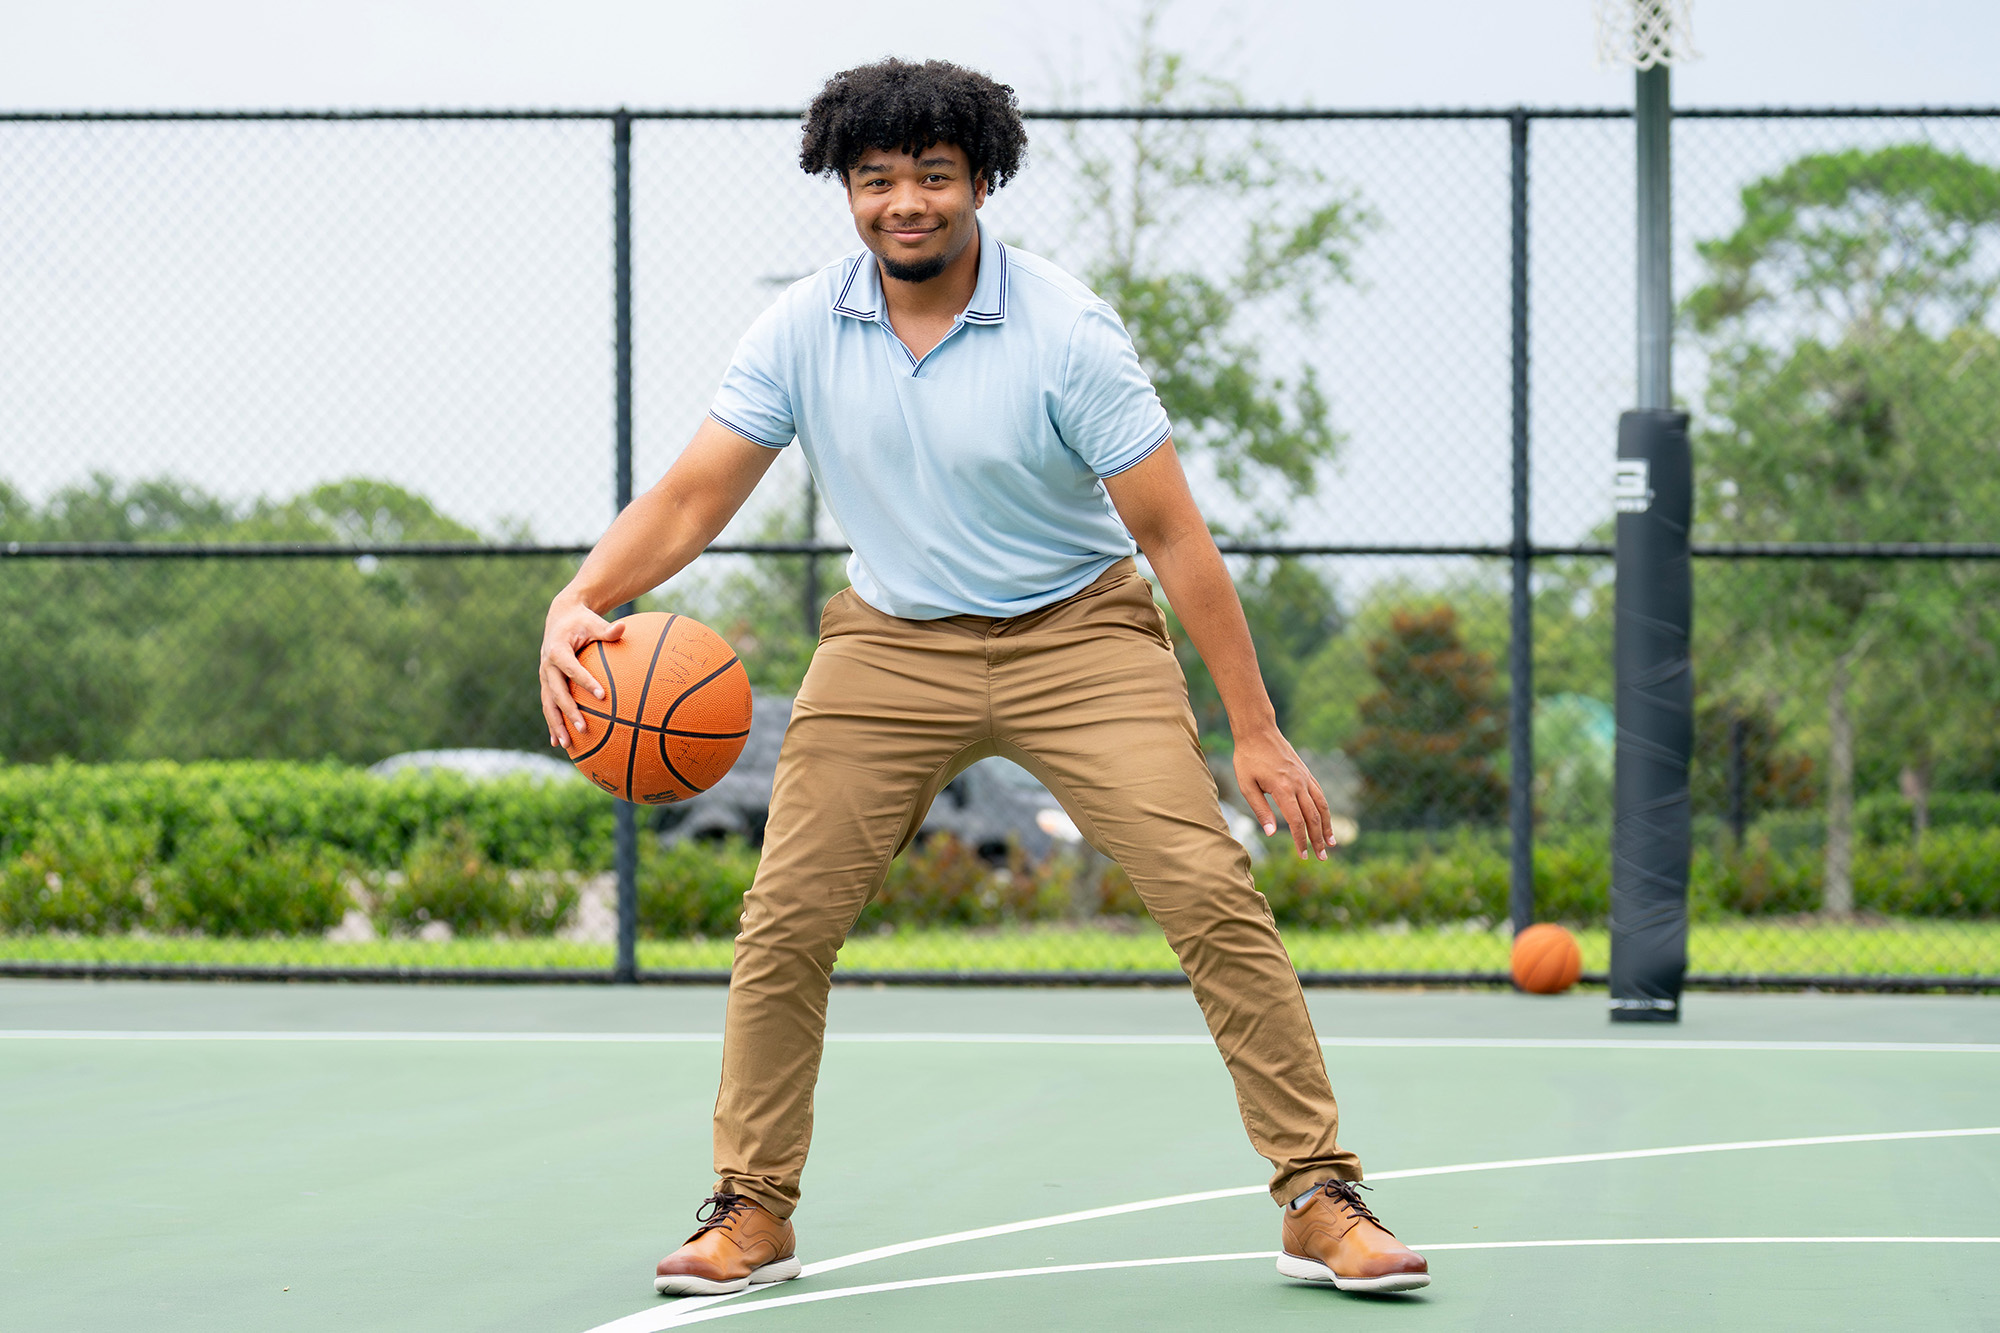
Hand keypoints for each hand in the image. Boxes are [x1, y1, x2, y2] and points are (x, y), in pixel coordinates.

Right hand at [539, 591, 624, 748]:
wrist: (561, 618)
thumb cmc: (582, 622)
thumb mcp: (594, 622)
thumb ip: (608, 630)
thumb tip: (623, 626)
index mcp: (558, 650)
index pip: (572, 669)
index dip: (586, 682)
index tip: (602, 696)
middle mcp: (547, 666)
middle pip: (557, 692)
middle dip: (569, 711)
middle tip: (584, 727)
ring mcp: (544, 677)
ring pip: (549, 704)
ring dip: (557, 725)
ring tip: (567, 744)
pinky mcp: (546, 684)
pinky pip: (548, 706)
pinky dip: (552, 724)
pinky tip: (558, 743)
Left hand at [1232, 727, 1334, 860]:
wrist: (1258, 731)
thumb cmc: (1247, 758)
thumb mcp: (1246, 785)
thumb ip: (1261, 810)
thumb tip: (1272, 833)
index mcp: (1283, 789)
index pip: (1297, 821)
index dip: (1301, 841)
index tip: (1303, 856)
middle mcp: (1298, 783)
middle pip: (1313, 817)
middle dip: (1318, 839)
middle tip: (1322, 858)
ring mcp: (1305, 777)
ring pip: (1322, 806)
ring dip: (1327, 826)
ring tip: (1331, 843)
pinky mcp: (1306, 773)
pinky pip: (1319, 794)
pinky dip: (1325, 809)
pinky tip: (1325, 819)